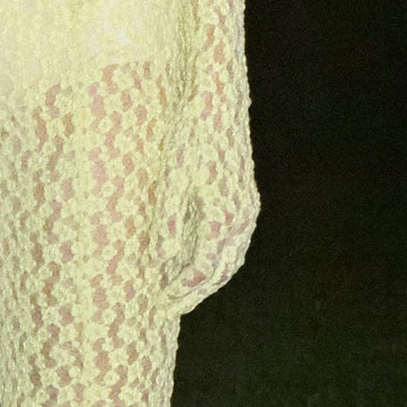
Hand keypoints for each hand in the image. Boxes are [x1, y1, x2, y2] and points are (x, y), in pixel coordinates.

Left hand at [159, 101, 257, 315]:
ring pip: (230, 258)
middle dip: (193, 291)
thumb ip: (168, 221)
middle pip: (219, 271)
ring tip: (181, 288)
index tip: (160, 302)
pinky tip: (198, 257)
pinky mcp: (244, 197)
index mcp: (223, 218)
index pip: (201, 270)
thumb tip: (162, 259)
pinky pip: (233, 241)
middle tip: (168, 304)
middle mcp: (241, 219)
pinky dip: (216, 258)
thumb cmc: (191, 136)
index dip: (180, 290)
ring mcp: (246, 208)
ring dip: (207, 277)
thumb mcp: (172, 177)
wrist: (218, 102)